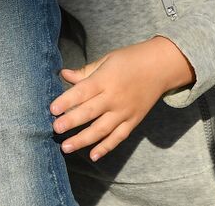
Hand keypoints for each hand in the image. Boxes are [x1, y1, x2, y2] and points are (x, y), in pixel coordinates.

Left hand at [50, 37, 194, 161]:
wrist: (161, 66)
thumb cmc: (130, 60)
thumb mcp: (107, 60)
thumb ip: (85, 71)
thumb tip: (64, 74)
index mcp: (106, 79)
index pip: (82, 92)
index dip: (67, 101)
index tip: (52, 109)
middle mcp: (115, 97)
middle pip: (90, 112)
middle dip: (71, 122)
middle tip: (55, 129)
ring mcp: (125, 111)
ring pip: (102, 129)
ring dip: (83, 140)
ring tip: (66, 147)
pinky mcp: (134, 120)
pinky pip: (119, 137)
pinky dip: (106, 147)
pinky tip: (93, 155)